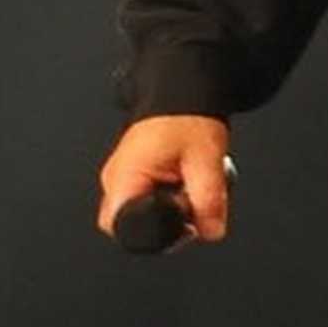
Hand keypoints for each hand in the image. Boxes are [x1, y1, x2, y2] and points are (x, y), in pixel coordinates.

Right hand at [94, 111, 234, 246]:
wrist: (181, 90)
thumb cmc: (186, 116)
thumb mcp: (205, 159)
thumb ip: (209, 199)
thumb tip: (211, 232)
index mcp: (125, 176)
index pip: (124, 230)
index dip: (159, 235)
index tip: (185, 222)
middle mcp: (116, 180)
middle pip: (132, 229)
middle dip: (166, 225)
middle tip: (191, 201)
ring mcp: (123, 178)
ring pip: (142, 216)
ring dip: (171, 211)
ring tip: (189, 184)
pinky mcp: (134, 176)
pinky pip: (147, 201)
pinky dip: (169, 199)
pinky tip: (184, 182)